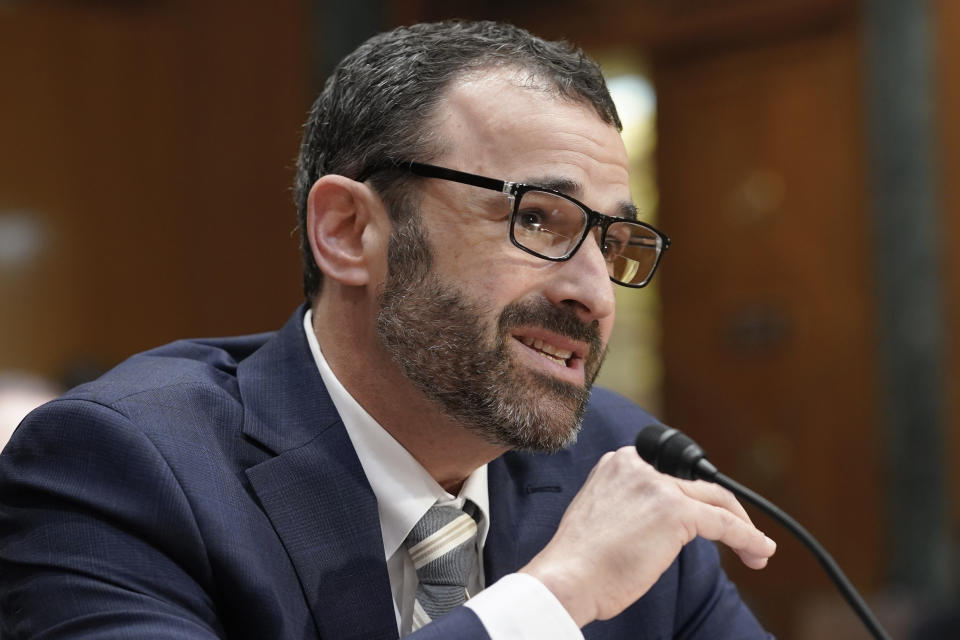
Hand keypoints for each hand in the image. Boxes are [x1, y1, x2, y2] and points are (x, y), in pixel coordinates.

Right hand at [519, 446, 775, 626]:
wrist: (568, 578)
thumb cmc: (580, 560)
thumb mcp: (601, 512)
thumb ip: (629, 502)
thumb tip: (660, 521)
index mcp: (618, 462)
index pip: (671, 473)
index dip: (696, 496)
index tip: (709, 518)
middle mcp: (639, 465)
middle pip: (698, 483)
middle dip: (725, 510)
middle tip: (740, 535)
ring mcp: (658, 486)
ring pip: (716, 500)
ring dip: (742, 527)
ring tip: (756, 550)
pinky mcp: (675, 510)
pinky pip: (724, 523)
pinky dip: (747, 538)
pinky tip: (759, 551)